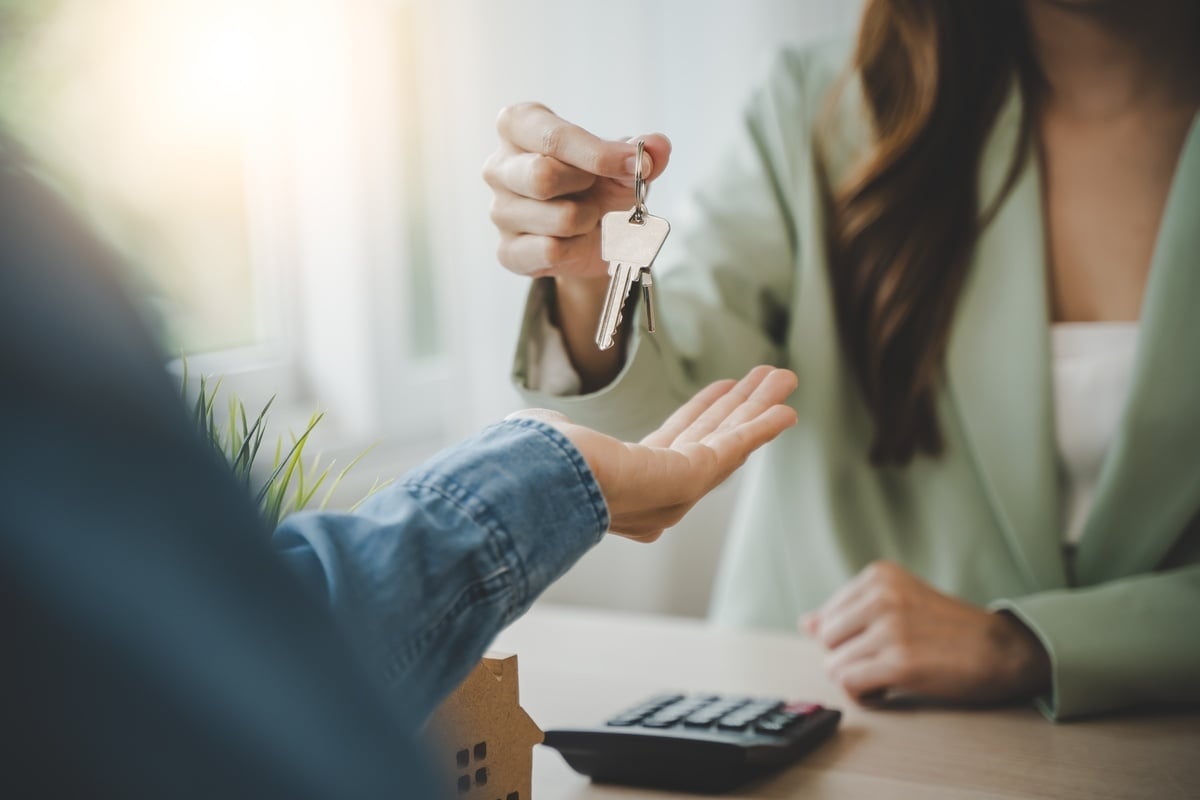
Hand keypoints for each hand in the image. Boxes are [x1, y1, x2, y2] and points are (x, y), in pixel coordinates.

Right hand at [483, 102, 671, 280]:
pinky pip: (551, 251)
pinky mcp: (508, 251)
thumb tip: (657, 147)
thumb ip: (642, 151)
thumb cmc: (599, 184)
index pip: (552, 138)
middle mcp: (498, 166)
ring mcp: (499, 211)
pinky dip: (578, 248)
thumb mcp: (623, 162)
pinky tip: (575, 241)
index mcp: (519, 126)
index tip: (638, 166)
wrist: (595, 234)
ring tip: (586, 216)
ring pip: (557, 219)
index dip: (599, 154)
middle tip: (596, 189)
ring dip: (588, 221)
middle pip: (542, 176)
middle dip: (587, 188)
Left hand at [510, 365, 796, 541]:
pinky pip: (735, 445)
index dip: (703, 412)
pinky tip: (786, 410)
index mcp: (630, 482)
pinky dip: (762, 425)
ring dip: (758, 407)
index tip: (723, 388)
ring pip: (728, 437)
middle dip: (740, 406)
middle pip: (711, 437)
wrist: (545, 481)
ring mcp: (679, 488)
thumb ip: (562, 436)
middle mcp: (660, 493)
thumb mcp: (554, 443)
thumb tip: (545, 427)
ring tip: (784, 378)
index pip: (677, 440)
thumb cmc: (537, 467)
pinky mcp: (693, 476)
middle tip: (768, 378)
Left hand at [802, 561, 1050, 705]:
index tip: (879, 644)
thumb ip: (850, 611)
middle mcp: (881, 595)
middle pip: (826, 640)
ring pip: (834, 665)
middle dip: (848, 658)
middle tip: (882, 663)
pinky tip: (886, 691)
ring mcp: (890, 628)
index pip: (827, 616)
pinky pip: (850, 685)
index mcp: (879, 576)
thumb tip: (806, 623)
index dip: (848, 639)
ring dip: (857, 680)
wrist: (1002, 650)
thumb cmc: (949, 630)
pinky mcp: (900, 662)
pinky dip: (863, 696)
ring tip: (887, 677)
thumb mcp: (899, 604)